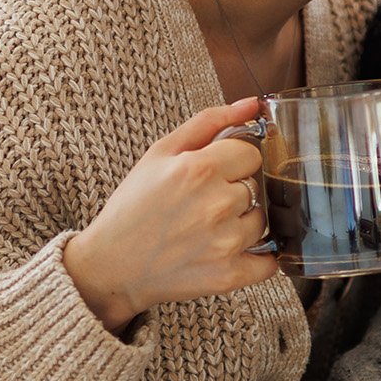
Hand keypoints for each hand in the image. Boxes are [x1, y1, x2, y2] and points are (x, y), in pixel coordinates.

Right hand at [65, 97, 276, 334]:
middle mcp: (217, 204)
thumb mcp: (160, 152)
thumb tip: (252, 104)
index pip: (251, 154)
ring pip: (262, 222)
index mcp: (199, 169)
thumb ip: (209, 122)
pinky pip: (269, 263)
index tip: (215, 174)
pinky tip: (230, 252)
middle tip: (204, 204)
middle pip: (256, 187)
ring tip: (209, 229)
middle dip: (235, 192)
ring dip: (242, 223)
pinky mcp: (228, 275)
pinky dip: (259, 259)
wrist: (111, 266)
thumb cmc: (133, 207)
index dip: (233, 162)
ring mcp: (225, 243)